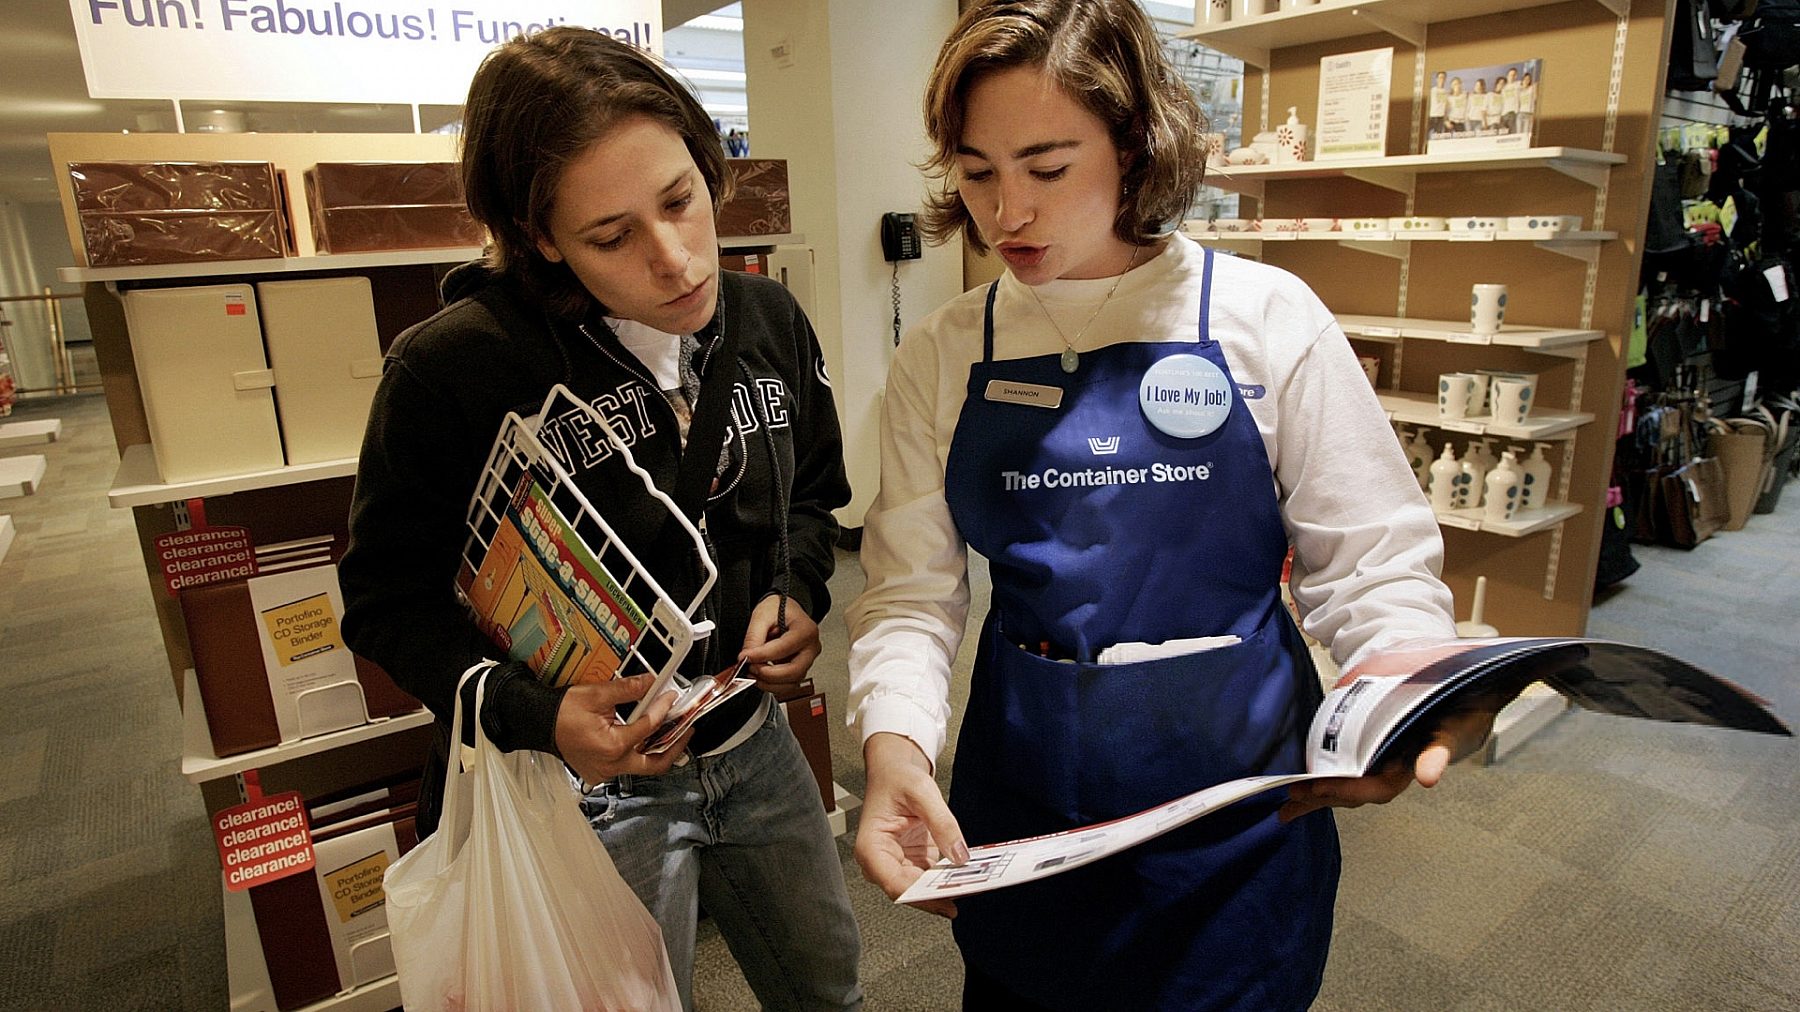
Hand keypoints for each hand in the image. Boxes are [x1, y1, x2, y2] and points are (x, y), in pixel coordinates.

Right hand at [553, 674, 690, 784]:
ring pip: (641, 767)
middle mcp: (611, 765)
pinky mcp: (600, 772)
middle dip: (675, 748)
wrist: (540, 723)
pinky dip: (639, 753)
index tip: (671, 698)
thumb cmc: (561, 712)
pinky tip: (645, 740)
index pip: (649, 727)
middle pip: (655, 763)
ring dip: (658, 751)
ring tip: (671, 734)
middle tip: (687, 732)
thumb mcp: (597, 694)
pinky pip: (626, 766)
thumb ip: (627, 689)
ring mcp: (605, 772)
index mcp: (612, 746)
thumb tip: (650, 682)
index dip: (664, 710)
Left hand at [739, 595, 819, 690]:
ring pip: (792, 682)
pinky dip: (774, 686)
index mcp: (806, 630)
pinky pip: (789, 685)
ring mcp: (808, 661)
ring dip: (770, 683)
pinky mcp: (800, 669)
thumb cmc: (779, 609)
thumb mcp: (762, 615)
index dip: (762, 656)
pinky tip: (761, 678)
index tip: (745, 657)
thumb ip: (754, 637)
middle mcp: (811, 648)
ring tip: (754, 673)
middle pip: (794, 671)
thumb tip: (746, 658)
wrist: (786, 610)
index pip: (784, 649)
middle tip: (751, 667)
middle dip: (768, 674)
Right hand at [854, 732, 968, 917]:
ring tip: (973, 885)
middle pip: (910, 892)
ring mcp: (897, 865)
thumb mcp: (922, 791)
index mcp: (871, 847)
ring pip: (923, 891)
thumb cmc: (897, 779)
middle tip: (968, 891)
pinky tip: (968, 877)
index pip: (895, 882)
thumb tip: (959, 854)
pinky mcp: (913, 864)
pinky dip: (949, 879)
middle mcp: (880, 862)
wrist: (894, 774)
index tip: (948, 895)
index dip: (922, 894)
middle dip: (939, 895)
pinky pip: (931, 880)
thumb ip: (942, 822)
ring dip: (947, 890)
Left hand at [1278, 687, 1498, 823]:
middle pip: (1356, 792)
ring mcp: (1383, 764)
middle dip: (1325, 796)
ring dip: (1320, 796)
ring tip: (1290, 807)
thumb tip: (1428, 778)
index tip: (1319, 788)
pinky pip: (1347, 772)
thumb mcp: (1453, 731)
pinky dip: (1326, 781)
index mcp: (1409, 766)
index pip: (1377, 787)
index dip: (1349, 789)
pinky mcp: (1374, 753)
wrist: (1468, 701)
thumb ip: (1438, 753)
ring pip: (1349, 786)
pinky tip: (1307, 791)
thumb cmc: (1460, 716)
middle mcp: (1394, 769)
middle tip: (1292, 798)